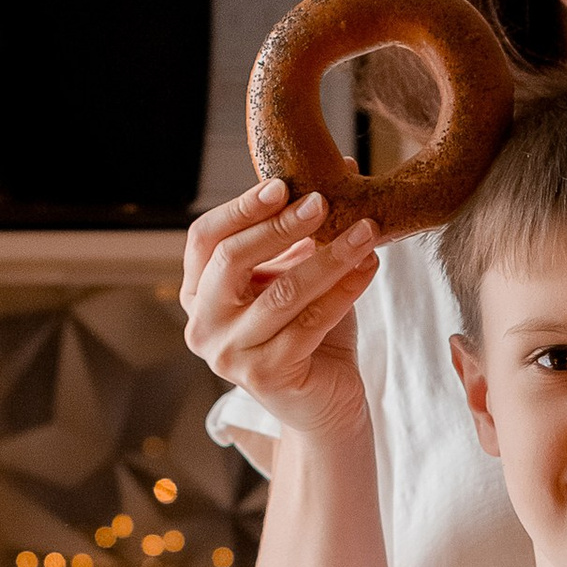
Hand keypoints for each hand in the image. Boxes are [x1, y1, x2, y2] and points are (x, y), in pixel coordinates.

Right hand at [180, 178, 378, 446]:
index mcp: (197, 292)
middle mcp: (203, 325)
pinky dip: (345, 290)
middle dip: (279, 227)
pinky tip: (369, 268)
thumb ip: (306, 228)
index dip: (241, 208)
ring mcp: (230, 356)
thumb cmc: (309, 332)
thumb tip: (339, 163)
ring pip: (282, 292)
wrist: (325, 403)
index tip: (282, 184)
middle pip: (231, 261)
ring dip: (328, 256)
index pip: (204, 238)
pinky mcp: (266, 377)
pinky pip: (311, 322)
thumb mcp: (300, 272)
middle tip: (322, 203)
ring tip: (367, 231)